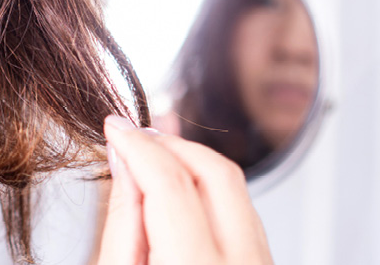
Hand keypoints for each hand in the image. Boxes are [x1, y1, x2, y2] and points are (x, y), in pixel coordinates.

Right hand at [97, 115, 272, 264]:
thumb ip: (123, 223)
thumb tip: (125, 163)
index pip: (171, 185)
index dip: (138, 147)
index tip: (116, 128)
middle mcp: (241, 264)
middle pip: (217, 173)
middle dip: (171, 145)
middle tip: (134, 138)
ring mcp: (259, 263)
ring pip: (235, 186)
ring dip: (192, 163)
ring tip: (151, 162)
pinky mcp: (263, 262)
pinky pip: (243, 210)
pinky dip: (210, 189)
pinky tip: (179, 190)